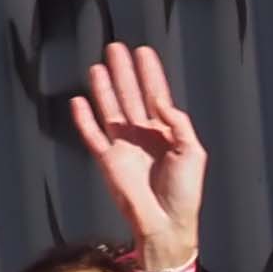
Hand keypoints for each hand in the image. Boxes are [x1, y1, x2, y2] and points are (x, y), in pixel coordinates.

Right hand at [67, 44, 209, 268]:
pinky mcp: (107, 161)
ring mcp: (123, 147)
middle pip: (130, 96)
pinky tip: (79, 100)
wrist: (165, 223)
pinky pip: (92, 135)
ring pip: (110, 109)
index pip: (155, 95)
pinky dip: (84, 119)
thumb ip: (177, 122)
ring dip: (104, 88)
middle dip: (123, 72)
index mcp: (165, 133)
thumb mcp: (193, 152)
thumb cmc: (185, 193)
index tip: (143, 51)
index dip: (149, 73)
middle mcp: (142, 136)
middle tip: (115, 48)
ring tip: (98, 65)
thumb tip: (158, 100)